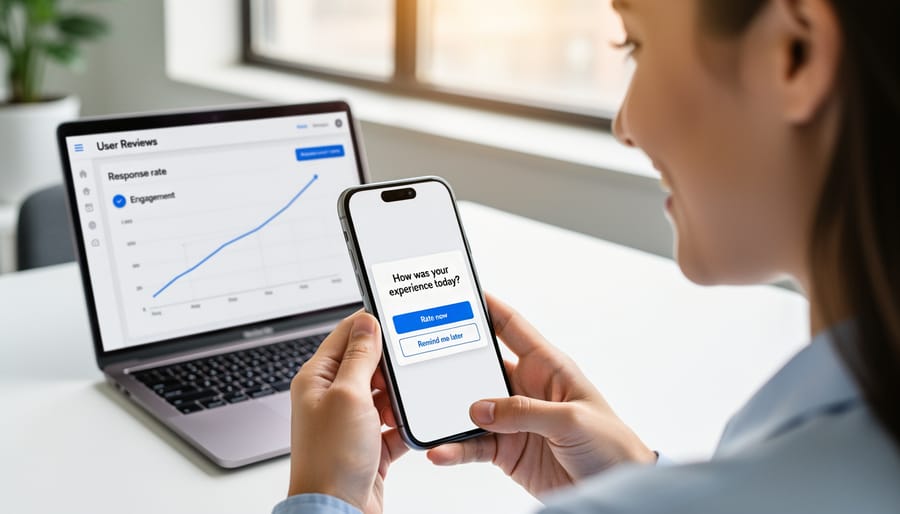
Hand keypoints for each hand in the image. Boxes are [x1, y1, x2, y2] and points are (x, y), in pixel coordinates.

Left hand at [287, 312, 407, 513]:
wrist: (337, 511)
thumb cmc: (331, 460)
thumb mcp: (349, 395)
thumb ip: (360, 357)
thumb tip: (366, 322)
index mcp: (317, 379)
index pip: (345, 335)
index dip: (370, 324)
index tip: (396, 317)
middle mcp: (331, 397)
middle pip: (368, 364)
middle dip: (390, 367)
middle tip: (405, 367)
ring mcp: (350, 421)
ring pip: (384, 393)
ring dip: (398, 398)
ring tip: (402, 405)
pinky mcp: (369, 443)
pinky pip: (393, 423)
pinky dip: (404, 424)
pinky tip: (410, 426)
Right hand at [427, 294, 655, 496]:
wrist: (615, 490)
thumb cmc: (611, 446)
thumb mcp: (572, 420)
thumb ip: (525, 412)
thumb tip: (481, 408)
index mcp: (547, 367)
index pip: (511, 327)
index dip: (487, 307)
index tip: (458, 294)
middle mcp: (526, 388)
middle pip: (480, 366)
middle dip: (451, 361)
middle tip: (421, 356)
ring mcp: (513, 419)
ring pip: (471, 408)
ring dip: (447, 411)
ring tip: (425, 413)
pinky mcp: (506, 450)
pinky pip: (472, 445)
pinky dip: (455, 447)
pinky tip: (440, 450)